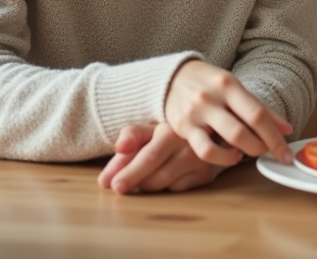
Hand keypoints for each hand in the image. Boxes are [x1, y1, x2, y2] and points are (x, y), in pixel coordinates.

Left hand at [97, 122, 221, 193]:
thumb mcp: (149, 129)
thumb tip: (118, 149)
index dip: (128, 170)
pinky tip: (162, 178)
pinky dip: (164, 187)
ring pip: (163, 183)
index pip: (148, 155)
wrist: (207, 131)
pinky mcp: (206, 175)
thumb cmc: (169, 132)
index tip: (109, 183)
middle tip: (117, 188)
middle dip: (131, 180)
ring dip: (145, 185)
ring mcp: (199, 161)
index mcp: (170, 130)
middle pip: (155, 172)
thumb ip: (130, 137)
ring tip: (137, 180)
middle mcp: (187, 145)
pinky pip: (177, 189)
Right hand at [164, 59, 293, 165]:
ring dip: (245, 153)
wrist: (171, 78)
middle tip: (269, 152)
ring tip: (248, 153)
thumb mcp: (235, 88)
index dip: (275, 138)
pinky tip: (231, 156)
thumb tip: (287, 129)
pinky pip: (204, 150)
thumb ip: (260, 108)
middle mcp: (211, 97)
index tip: (286, 154)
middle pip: (244, 130)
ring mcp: (196, 113)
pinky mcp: (183, 128)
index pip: (258, 114)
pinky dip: (222, 158)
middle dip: (262, 147)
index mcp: (229, 84)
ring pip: (226, 140)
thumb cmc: (210, 84)